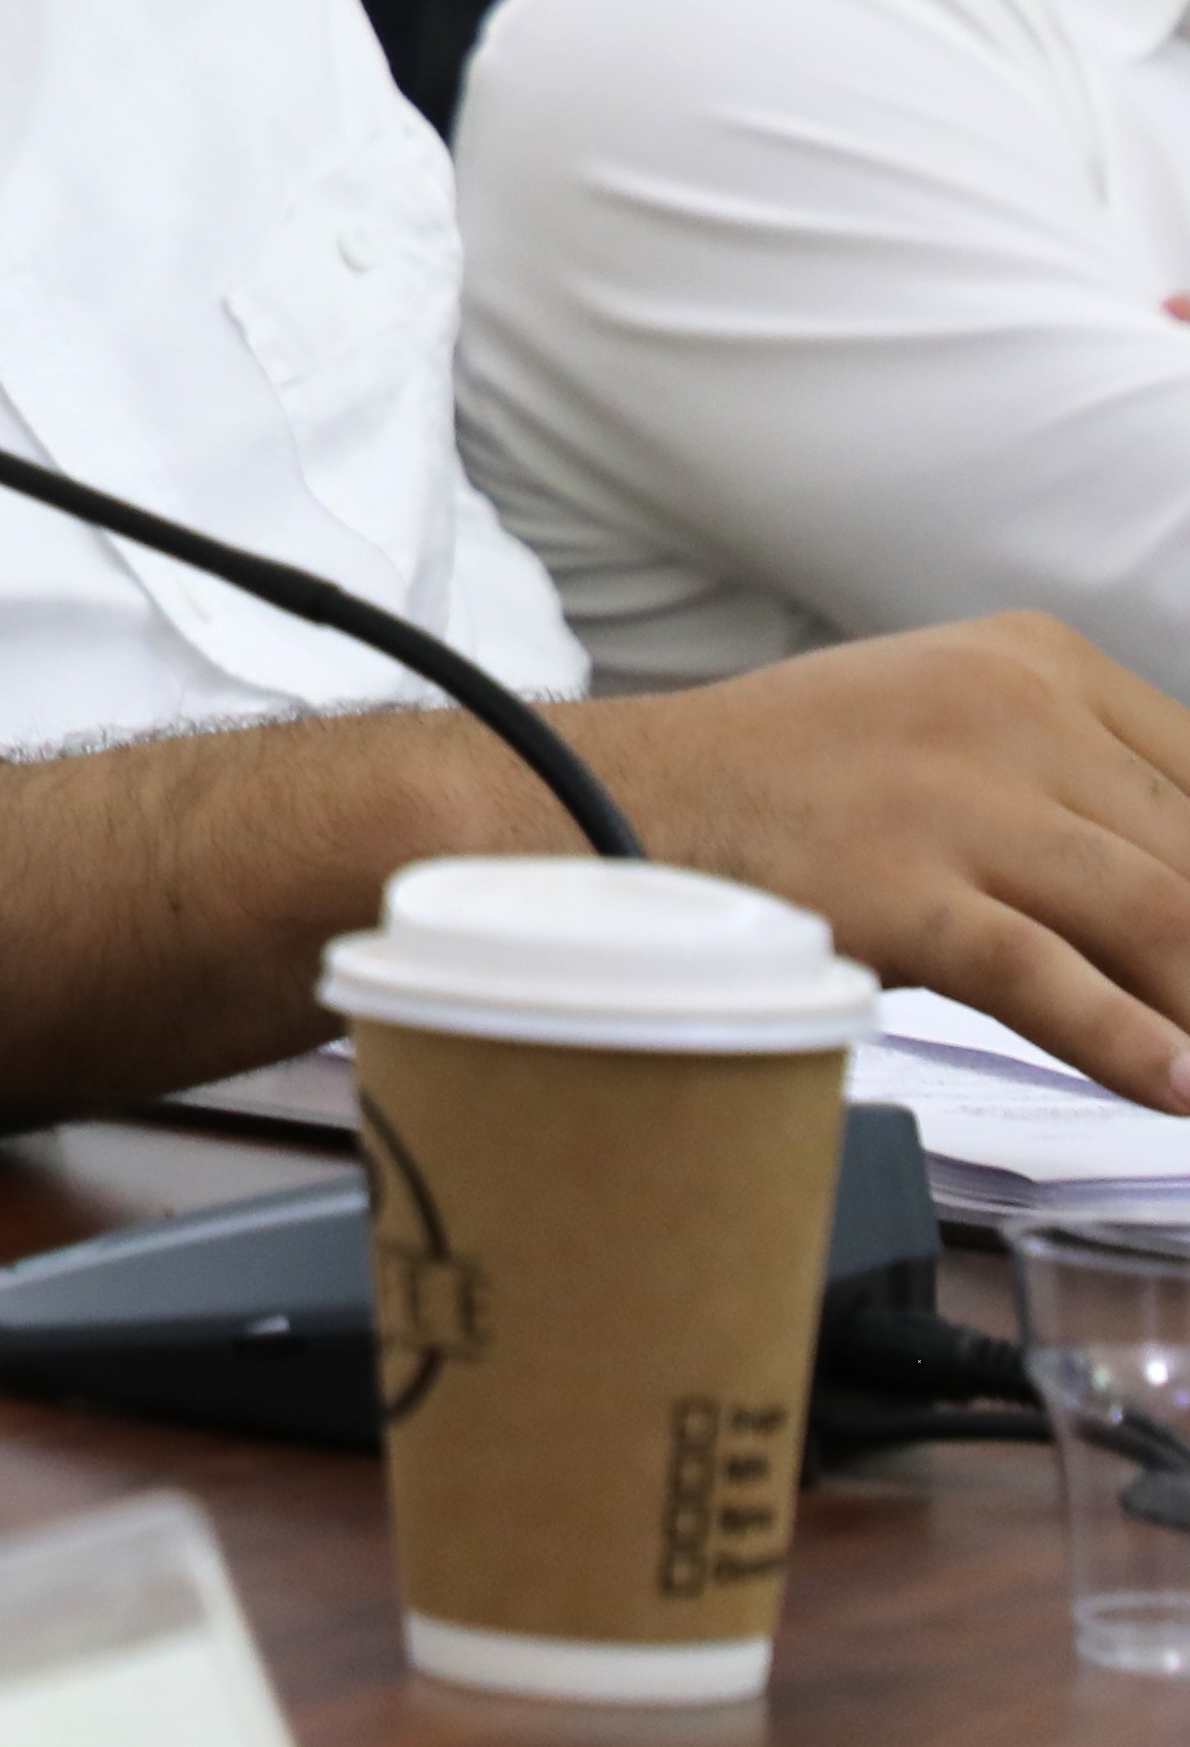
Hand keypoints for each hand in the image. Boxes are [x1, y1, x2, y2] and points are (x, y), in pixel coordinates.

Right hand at [576, 612, 1189, 1108]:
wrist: (614, 794)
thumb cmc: (789, 783)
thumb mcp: (950, 727)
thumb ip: (1079, 788)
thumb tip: (1187, 909)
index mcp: (1037, 657)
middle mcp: (1011, 709)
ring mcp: (953, 796)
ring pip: (1160, 917)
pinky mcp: (900, 884)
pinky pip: (1049, 977)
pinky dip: (1131, 1044)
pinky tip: (1176, 1090)